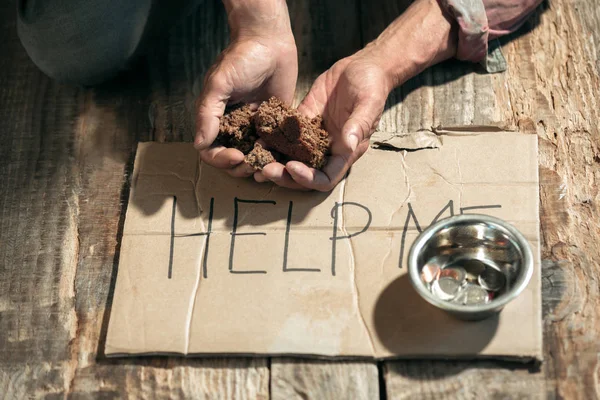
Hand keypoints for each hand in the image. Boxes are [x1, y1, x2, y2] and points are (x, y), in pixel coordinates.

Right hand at [194, 0, 296, 177]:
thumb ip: (207, 114)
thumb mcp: (219, 84)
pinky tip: (283, 157)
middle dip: (240, 168)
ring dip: (259, 166)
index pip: (211, 151)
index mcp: (216, 120)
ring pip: (254, 157)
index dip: (221, 159)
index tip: (237, 156)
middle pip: (232, 160)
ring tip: (268, 166)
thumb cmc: (240, 59)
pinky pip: (276, 146)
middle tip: (254, 166)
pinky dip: (277, 155)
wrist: (270, 42)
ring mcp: (256, 127)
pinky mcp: (277, 124)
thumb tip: (199, 144)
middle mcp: (235, 127)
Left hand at [257, 54, 392, 190]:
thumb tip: (349, 146)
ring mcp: (314, 137)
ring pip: (291, 158)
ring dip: (274, 161)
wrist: (364, 66)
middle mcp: (328, 149)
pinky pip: (285, 135)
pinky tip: (257, 137)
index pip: (326, 178)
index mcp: (346, 152)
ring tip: (254, 159)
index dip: (308, 178)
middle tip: (264, 169)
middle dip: (284, 176)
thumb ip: (359, 125)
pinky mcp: (304, 120)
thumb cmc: (373, 86)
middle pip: (304, 174)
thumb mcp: (369, 104)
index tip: (291, 167)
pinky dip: (271, 138)